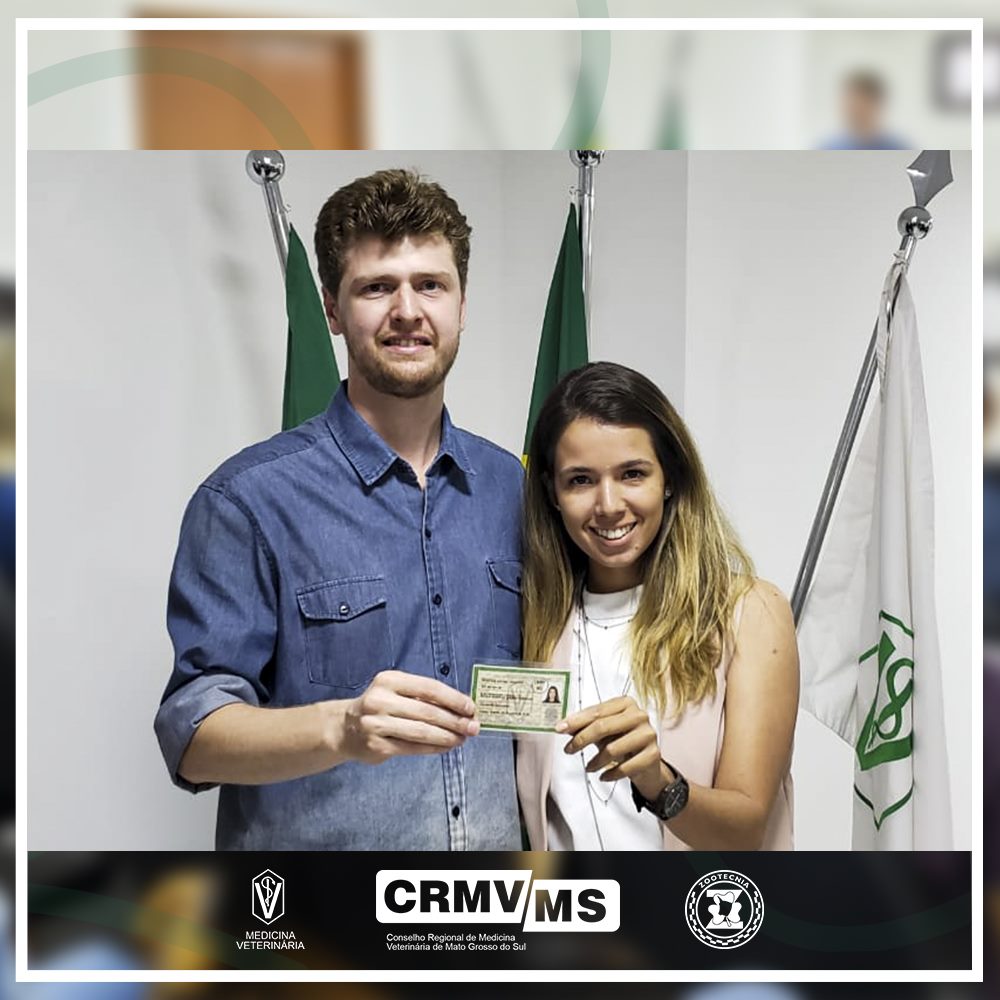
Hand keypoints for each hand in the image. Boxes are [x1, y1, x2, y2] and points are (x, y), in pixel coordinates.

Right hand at [340, 670, 478, 764]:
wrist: (345, 728)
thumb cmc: (380, 707)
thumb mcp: (396, 692)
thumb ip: (424, 697)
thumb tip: (462, 708)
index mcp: (389, 680)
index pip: (429, 688)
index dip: (453, 699)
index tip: (471, 708)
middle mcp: (380, 700)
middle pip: (427, 711)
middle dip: (455, 721)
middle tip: (472, 727)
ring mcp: (376, 723)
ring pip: (422, 731)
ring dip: (447, 737)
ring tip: (462, 739)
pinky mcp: (377, 745)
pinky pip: (412, 748)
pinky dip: (433, 748)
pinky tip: (445, 747)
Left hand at [557, 695, 669, 801]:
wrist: (648, 762)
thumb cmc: (622, 740)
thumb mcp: (603, 730)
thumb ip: (585, 726)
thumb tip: (563, 726)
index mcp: (626, 703)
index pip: (596, 711)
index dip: (576, 720)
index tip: (560, 728)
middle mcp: (639, 715)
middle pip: (603, 727)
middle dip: (581, 739)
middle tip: (568, 749)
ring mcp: (648, 734)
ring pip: (613, 748)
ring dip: (595, 761)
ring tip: (588, 767)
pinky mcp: (653, 755)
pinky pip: (625, 767)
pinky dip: (610, 774)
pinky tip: (603, 776)